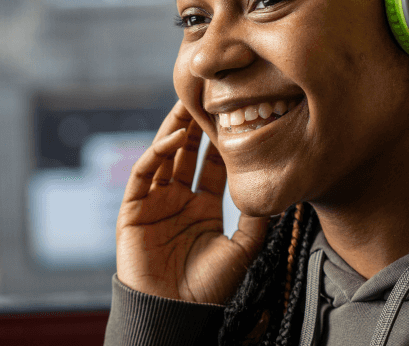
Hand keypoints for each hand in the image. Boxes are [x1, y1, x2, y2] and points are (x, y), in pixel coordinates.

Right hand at [115, 100, 268, 303]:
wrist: (175, 313)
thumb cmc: (208, 288)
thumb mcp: (243, 249)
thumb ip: (256, 217)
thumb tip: (276, 187)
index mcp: (203, 208)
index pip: (212, 164)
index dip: (220, 139)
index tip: (234, 113)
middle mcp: (178, 200)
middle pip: (186, 152)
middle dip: (196, 124)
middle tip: (208, 94)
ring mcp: (154, 201)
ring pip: (164, 154)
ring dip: (176, 128)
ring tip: (188, 101)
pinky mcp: (133, 208)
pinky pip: (144, 172)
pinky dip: (158, 150)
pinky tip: (176, 135)